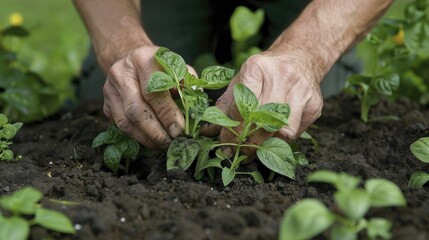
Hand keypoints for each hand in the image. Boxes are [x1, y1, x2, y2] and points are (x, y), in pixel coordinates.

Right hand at [102, 45, 194, 148]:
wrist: (131, 58)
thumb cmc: (160, 65)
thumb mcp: (176, 66)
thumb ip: (188, 83)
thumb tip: (196, 108)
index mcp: (142, 60)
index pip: (153, 92)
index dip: (167, 114)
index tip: (180, 130)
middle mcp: (121, 73)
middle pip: (136, 110)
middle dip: (156, 131)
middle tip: (172, 144)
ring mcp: (109, 90)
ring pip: (125, 121)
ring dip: (146, 138)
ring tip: (163, 146)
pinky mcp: (106, 104)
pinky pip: (120, 126)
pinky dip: (138, 137)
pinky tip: (152, 141)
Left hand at [203, 50, 323, 155]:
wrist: (299, 57)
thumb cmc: (265, 72)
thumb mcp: (241, 80)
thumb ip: (225, 106)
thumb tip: (209, 132)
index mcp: (257, 68)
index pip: (242, 108)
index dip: (233, 131)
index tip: (227, 145)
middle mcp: (282, 76)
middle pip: (263, 121)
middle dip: (250, 143)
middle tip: (242, 153)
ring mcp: (301, 90)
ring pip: (284, 130)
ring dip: (269, 144)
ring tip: (258, 148)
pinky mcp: (315, 104)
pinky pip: (297, 131)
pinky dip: (284, 139)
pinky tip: (276, 136)